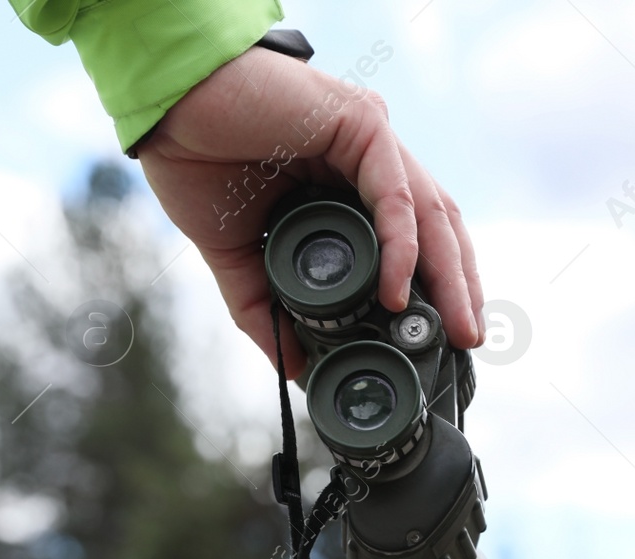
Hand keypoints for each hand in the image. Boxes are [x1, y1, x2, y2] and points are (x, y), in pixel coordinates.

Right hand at [137, 45, 484, 377]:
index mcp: (348, 185)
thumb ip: (267, 310)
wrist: (167, 114)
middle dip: (457, 287)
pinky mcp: (361, 124)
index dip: (435, 288)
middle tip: (467, 342)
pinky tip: (395, 291)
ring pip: (430, 212)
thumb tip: (293, 368)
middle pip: (437, 229)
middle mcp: (369, 160)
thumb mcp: (238, 256)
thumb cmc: (196, 161)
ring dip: (449, 273)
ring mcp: (371, 140)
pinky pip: (394, 195)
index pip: (413, 240)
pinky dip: (401, 247)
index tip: (441, 337)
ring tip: (456, 326)